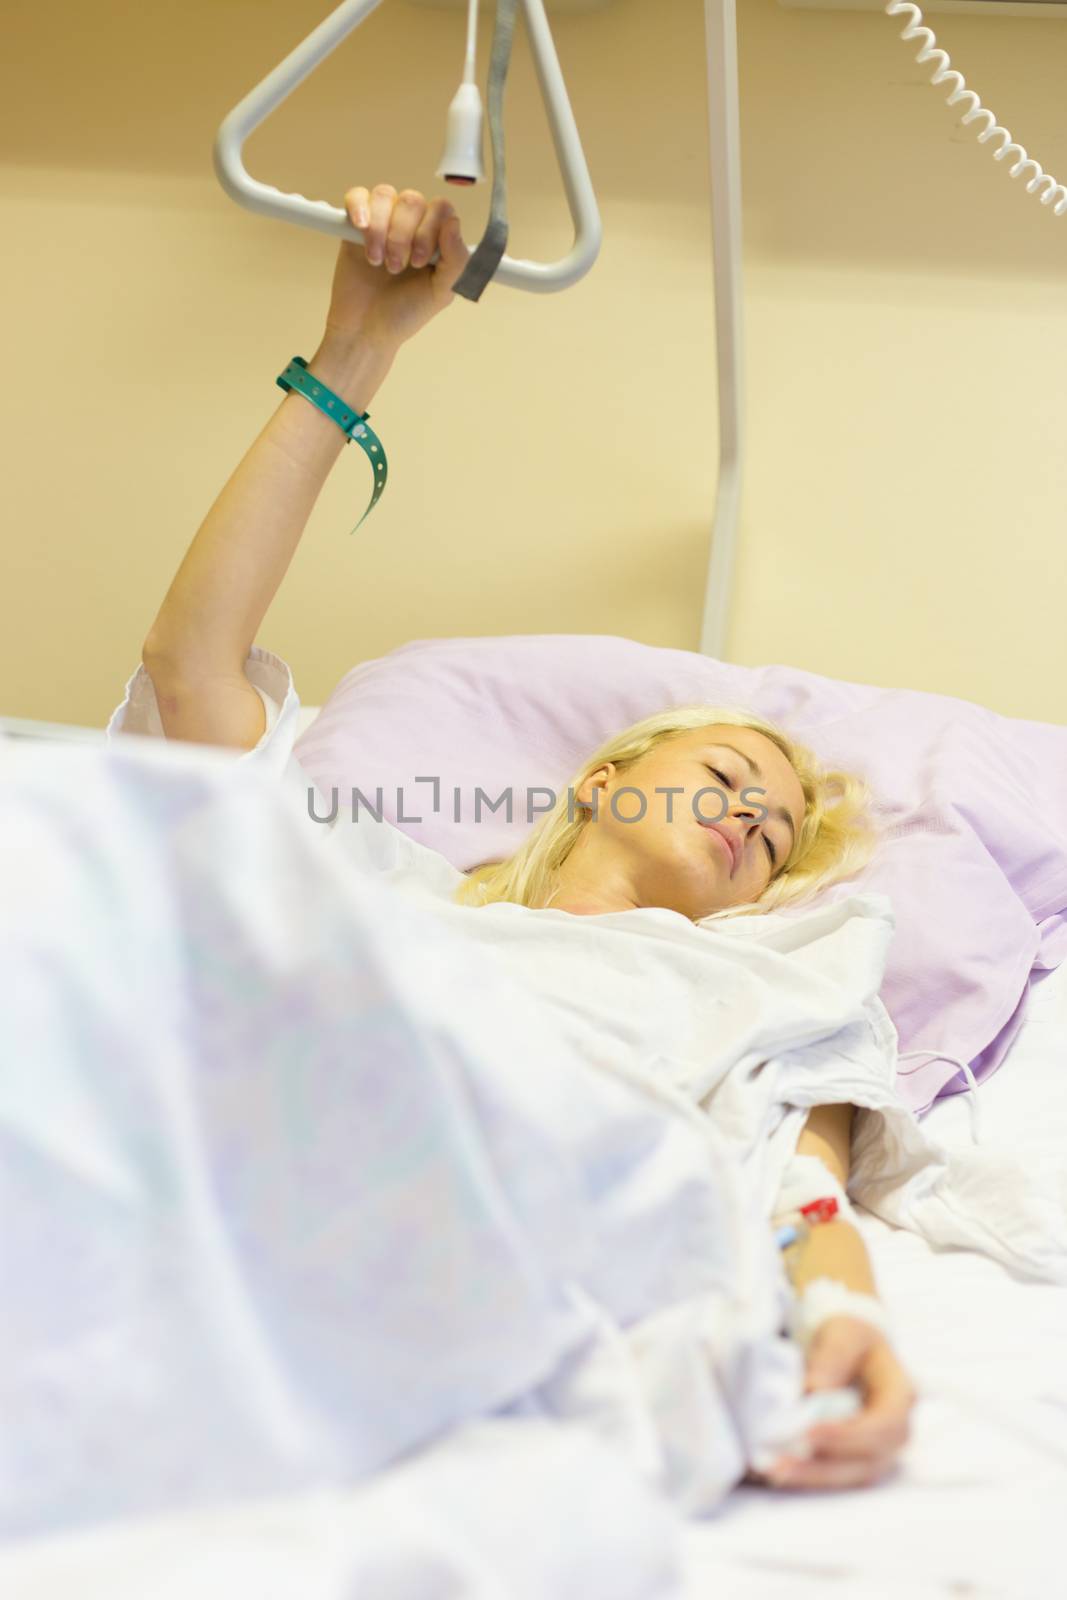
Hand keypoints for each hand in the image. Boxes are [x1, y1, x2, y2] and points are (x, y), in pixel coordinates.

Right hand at [323, 183, 470, 351]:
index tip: (420, 262)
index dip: (430, 229)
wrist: (366, 330)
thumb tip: (454, 223)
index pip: (441, 208)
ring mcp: (382, 222)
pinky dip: (359, 207)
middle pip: (412, 200)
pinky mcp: (354, 225)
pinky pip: (357, 196)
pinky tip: (361, 228)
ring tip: (377, 261)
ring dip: (381, 229)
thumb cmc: (404, 313)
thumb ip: (456, 260)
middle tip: (396, 268)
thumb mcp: (440, 292)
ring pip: (385, 195)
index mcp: (436, 238)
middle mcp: (410, 225)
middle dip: (403, 235)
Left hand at [753, 1316, 917, 1490]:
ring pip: (850, 1475)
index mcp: (901, 1396)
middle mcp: (896, 1431)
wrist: (852, 1344)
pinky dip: (808, 1475)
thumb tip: (813, 1391)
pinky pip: (836, 1474)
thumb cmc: (852, 1337)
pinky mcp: (856, 1457)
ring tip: (775, 1472)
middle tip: (781, 1465)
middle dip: (823, 1467)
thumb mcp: (845, 1334)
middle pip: (867, 1461)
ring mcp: (878, 1449)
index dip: (847, 1435)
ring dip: (812, 1477)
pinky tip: (779, 1471)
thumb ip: (832, 1359)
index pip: (882, 1426)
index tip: (810, 1434)